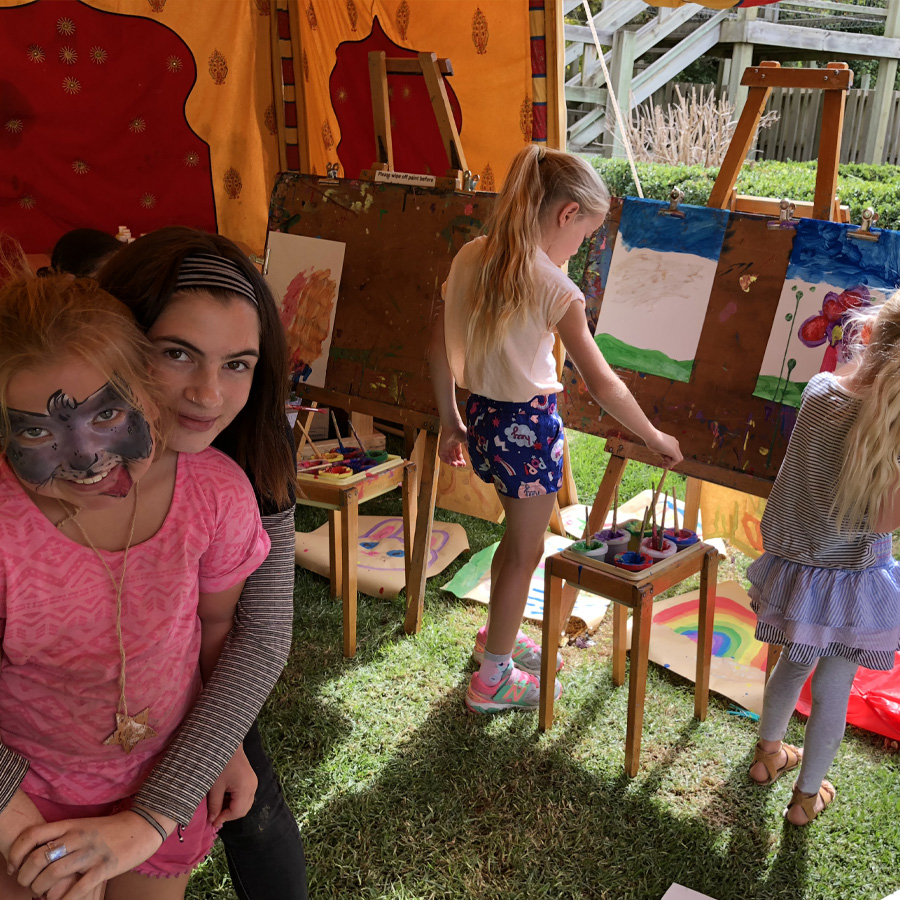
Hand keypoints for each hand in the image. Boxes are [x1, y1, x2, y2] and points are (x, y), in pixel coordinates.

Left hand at [8, 810, 163, 899]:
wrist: (144, 826)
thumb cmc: (110, 829)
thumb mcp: (83, 825)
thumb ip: (62, 836)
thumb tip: (36, 855)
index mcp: (71, 825)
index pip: (32, 836)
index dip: (16, 853)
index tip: (14, 867)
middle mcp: (78, 837)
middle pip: (38, 859)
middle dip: (25, 878)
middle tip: (27, 885)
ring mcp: (91, 852)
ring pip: (53, 875)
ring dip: (41, 890)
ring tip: (42, 894)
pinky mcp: (105, 867)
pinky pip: (77, 889)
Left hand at [207, 744, 257, 827]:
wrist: (227, 743)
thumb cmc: (220, 763)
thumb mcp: (215, 785)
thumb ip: (214, 804)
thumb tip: (213, 820)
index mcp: (245, 788)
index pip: (237, 811)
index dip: (224, 818)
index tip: (212, 822)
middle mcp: (253, 786)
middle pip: (244, 809)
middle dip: (229, 815)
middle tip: (215, 816)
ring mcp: (253, 782)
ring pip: (245, 804)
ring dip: (233, 808)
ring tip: (219, 806)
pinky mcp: (251, 779)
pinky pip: (246, 796)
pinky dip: (236, 801)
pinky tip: (225, 797)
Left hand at [438, 424, 466, 466]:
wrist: (454, 426)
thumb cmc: (461, 431)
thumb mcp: (468, 441)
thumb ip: (470, 448)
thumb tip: (474, 455)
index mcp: (457, 443)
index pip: (458, 454)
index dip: (461, 460)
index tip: (464, 464)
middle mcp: (451, 445)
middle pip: (453, 457)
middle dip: (457, 462)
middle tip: (460, 465)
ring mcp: (446, 446)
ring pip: (447, 457)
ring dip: (451, 462)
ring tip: (456, 465)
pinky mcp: (441, 446)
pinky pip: (441, 455)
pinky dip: (445, 460)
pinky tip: (450, 462)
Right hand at [646, 429, 681, 466]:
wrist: (650, 435)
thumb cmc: (651, 441)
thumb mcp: (658, 448)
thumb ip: (663, 454)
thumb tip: (665, 461)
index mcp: (671, 441)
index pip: (674, 452)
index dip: (670, 459)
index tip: (663, 462)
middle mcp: (675, 443)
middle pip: (677, 456)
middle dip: (671, 462)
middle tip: (663, 465)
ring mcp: (676, 446)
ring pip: (678, 458)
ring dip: (671, 463)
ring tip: (663, 464)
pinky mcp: (674, 451)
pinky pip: (677, 460)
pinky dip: (671, 463)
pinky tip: (664, 462)